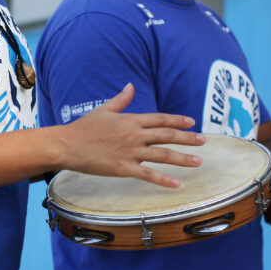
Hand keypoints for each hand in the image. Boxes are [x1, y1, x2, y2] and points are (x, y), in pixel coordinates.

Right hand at [60, 83, 204, 187]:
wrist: (67, 144)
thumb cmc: (84, 127)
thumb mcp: (104, 110)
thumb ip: (121, 99)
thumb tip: (130, 86)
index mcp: (130, 120)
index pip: (160, 118)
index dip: (177, 120)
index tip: (191, 122)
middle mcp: (134, 134)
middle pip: (167, 135)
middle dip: (187, 138)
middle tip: (203, 141)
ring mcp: (129, 152)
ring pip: (162, 154)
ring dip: (182, 158)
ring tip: (198, 162)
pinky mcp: (122, 168)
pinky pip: (147, 174)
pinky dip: (163, 179)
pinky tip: (176, 184)